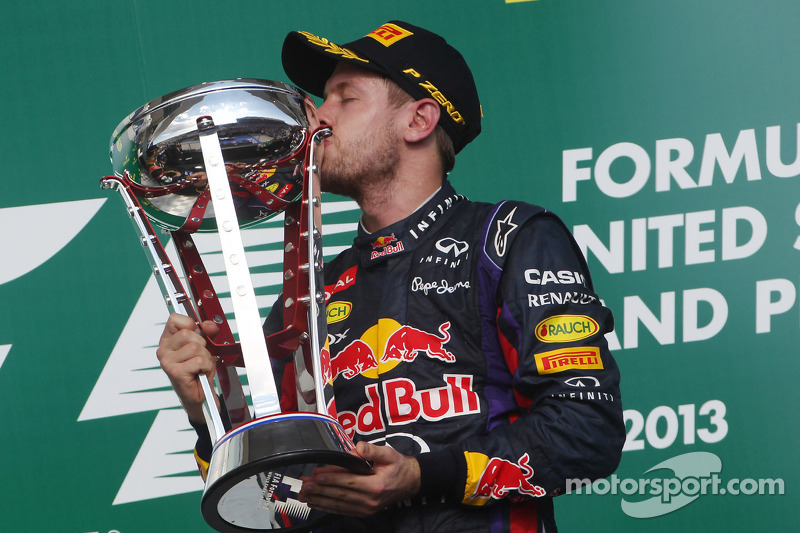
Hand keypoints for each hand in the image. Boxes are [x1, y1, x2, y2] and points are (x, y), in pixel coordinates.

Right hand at [156, 313, 218, 421]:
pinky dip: (206, 366)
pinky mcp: (174, 372)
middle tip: (200, 357)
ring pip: (195, 347)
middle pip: (188, 333)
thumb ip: (208, 332)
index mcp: (168, 340)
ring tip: (200, 366)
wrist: (199, 394)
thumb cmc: (199, 370)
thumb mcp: (205, 346)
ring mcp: (167, 361)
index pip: (174, 319)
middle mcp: (164, 349)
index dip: (191, 324)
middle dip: (202, 344)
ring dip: (205, 357)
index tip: (197, 334)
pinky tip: (200, 372)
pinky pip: (199, 360)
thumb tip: (209, 325)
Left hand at [297, 441, 420, 516]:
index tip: (316, 475)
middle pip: (340, 495)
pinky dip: (327, 507)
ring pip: (338, 505)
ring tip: (305, 494)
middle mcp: (370, 500)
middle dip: (320, 490)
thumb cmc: (398, 467)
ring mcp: (366, 508)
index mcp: (376, 485)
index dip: (331, 478)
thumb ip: (372, 450)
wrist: (409, 483)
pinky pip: (342, 510)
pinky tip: (316, 503)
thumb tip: (359, 448)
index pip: (348, 481)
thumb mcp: (388, 453)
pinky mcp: (364, 512)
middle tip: (304, 485)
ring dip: (320, 500)